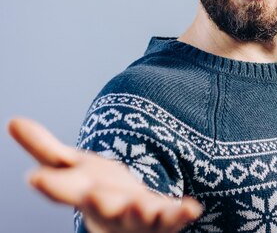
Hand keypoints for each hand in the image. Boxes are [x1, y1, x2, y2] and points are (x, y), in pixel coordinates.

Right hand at [7, 117, 202, 232]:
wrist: (131, 223)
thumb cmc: (99, 192)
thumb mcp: (73, 168)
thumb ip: (45, 149)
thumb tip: (11, 120)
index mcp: (83, 194)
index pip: (63, 190)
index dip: (50, 185)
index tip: (36, 178)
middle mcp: (109, 209)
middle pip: (103, 207)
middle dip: (99, 203)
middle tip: (93, 196)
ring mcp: (139, 216)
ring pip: (139, 217)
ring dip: (141, 213)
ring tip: (141, 208)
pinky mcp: (165, 217)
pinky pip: (174, 217)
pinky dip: (181, 214)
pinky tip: (192, 208)